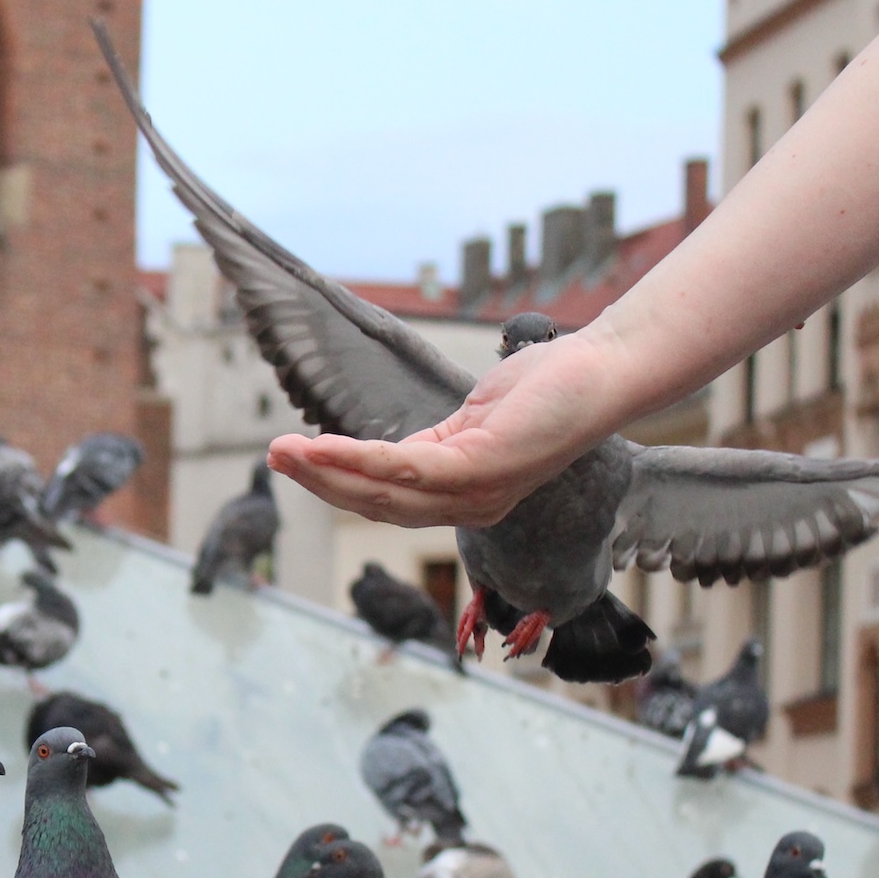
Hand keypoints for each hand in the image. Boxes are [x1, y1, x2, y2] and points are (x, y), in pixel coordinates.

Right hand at [266, 327, 635, 529]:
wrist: (605, 372)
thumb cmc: (551, 386)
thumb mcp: (477, 418)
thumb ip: (437, 439)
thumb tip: (397, 450)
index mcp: (465, 494)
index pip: (388, 499)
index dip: (337, 483)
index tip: (295, 459)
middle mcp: (469, 505)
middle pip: (375, 505)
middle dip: (318, 483)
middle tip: (273, 457)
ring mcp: (475, 493)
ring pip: (380, 493)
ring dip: (323, 474)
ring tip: (279, 452)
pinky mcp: (480, 470)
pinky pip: (402, 470)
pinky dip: (355, 460)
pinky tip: (320, 446)